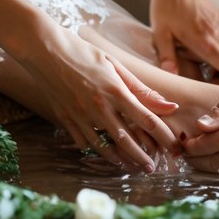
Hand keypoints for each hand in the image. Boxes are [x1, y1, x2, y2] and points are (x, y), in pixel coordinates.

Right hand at [27, 25, 180, 170]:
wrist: (44, 49)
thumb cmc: (83, 52)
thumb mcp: (115, 65)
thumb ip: (141, 89)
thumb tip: (169, 106)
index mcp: (115, 91)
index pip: (146, 119)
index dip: (163, 136)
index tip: (174, 147)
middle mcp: (99, 107)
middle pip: (127, 140)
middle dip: (142, 157)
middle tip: (153, 168)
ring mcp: (80, 115)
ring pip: (104, 146)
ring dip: (120, 159)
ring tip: (130, 165)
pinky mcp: (65, 119)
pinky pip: (83, 141)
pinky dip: (95, 149)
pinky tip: (103, 152)